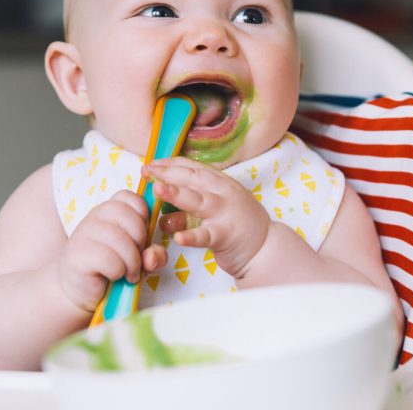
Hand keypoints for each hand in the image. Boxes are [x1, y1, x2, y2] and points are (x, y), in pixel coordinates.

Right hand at [57, 190, 167, 313]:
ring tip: (130, 273)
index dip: (142, 215)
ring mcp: (83, 234)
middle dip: (140, 239)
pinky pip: (109, 259)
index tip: (142, 235)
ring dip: (132, 261)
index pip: (128, 197)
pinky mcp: (77, 256)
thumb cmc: (112, 269)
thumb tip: (152, 257)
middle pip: (128, 216)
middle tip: (138, 258)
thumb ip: (154, 254)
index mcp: (108, 210)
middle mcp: (94, 217)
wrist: (80, 291)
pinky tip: (115, 277)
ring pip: (120, 239)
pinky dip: (118, 271)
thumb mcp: (140, 258)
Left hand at [142, 157, 271, 278]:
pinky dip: (192, 236)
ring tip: (156, 189)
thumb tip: (163, 191)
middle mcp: (223, 193)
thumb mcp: (217, 205)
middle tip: (146, 171)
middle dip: (167, 173)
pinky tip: (178, 237)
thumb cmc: (237, 225)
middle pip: (192, 178)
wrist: (266, 249)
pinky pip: (206, 235)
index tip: (151, 163)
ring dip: (176, 194)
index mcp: (221, 182)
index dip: (170, 164)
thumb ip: (194, 198)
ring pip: (198, 201)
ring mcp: (225, 213)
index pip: (192, 167)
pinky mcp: (226, 235)